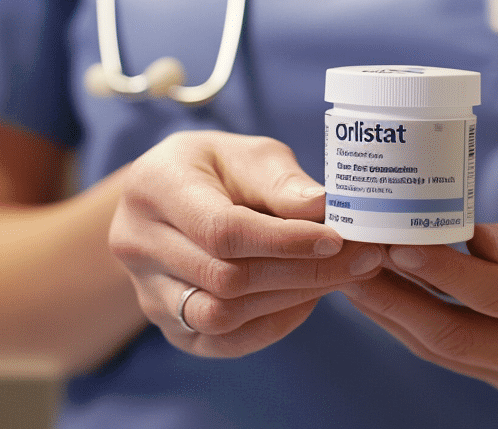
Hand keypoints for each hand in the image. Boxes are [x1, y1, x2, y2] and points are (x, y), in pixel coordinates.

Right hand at [110, 131, 384, 356]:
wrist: (173, 200)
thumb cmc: (218, 169)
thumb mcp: (249, 154)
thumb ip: (282, 181)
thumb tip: (323, 207)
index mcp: (153, 186)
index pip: (222, 230)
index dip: (285, 241)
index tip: (339, 238)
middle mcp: (135, 243)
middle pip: (225, 278)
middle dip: (302, 272)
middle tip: (361, 259)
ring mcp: (146, 291)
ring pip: (221, 316)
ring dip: (290, 300)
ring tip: (339, 276)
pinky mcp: (167, 326)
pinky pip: (221, 342)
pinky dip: (272, 325)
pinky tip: (306, 299)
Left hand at [342, 185, 497, 392]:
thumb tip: (475, 241)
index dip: (445, 272)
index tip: (399, 243)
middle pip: (458, 335)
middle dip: (397, 298)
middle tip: (353, 258)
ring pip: (439, 347)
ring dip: (389, 308)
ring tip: (349, 266)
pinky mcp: (495, 371)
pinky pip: (439, 347)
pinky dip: (401, 315)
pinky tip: (371, 283)